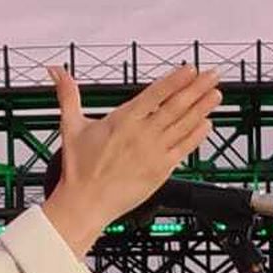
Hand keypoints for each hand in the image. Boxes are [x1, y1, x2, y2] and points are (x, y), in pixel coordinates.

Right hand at [46, 58, 222, 233]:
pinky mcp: (161, 170)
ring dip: (202, 108)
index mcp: (123, 119)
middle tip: (213, 75)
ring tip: (216, 94)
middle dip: (197, 88)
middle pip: (176, 106)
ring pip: (184, 125)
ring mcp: (154, 152)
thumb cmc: (79, 168)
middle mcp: (142, 134)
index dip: (176, 80)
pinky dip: (197, 135)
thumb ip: (68, 94)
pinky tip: (208, 124)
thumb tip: (56, 71)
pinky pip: (184, 149)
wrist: (85, 203)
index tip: (190, 69)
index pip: (156, 94)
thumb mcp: (71, 125)